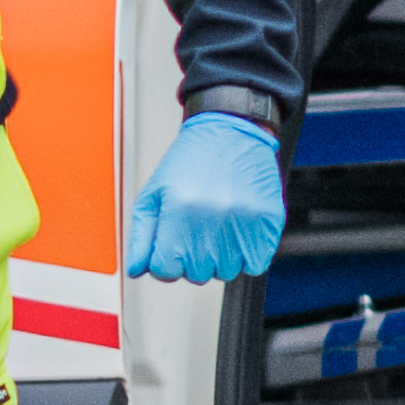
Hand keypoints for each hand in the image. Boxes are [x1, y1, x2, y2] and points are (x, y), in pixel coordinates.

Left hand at [123, 111, 286, 286]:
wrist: (231, 130)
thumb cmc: (190, 160)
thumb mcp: (155, 192)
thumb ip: (142, 234)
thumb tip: (137, 269)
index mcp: (179, 210)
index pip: (166, 270)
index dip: (166, 263)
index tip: (171, 249)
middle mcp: (212, 217)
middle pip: (197, 274)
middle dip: (192, 259)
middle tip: (196, 231)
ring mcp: (243, 220)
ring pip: (226, 272)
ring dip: (220, 258)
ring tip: (217, 228)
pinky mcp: (268, 221)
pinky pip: (255, 264)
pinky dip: (247, 257)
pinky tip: (237, 234)